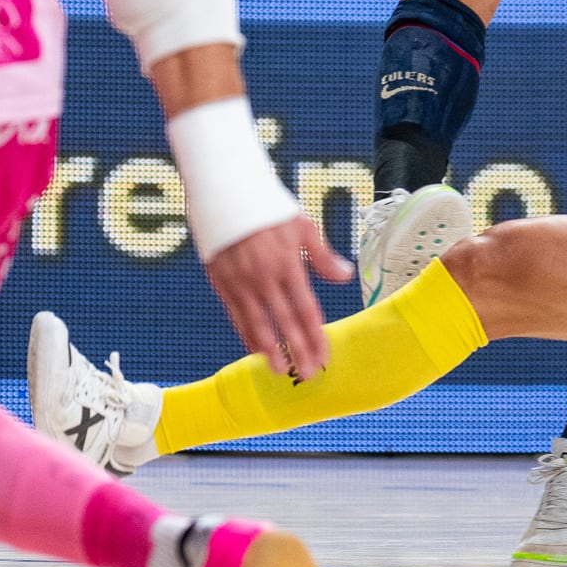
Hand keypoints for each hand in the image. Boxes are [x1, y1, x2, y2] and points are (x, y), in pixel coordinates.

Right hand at [202, 215, 352, 378]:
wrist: (224, 191)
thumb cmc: (267, 206)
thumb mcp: (301, 225)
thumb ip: (322, 255)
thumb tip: (345, 275)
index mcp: (287, 265)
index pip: (306, 310)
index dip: (315, 336)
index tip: (323, 356)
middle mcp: (264, 278)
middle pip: (284, 323)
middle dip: (296, 351)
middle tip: (306, 374)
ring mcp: (240, 282)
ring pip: (257, 324)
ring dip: (269, 350)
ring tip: (279, 370)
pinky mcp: (221, 282)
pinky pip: (236, 314)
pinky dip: (246, 333)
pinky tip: (254, 347)